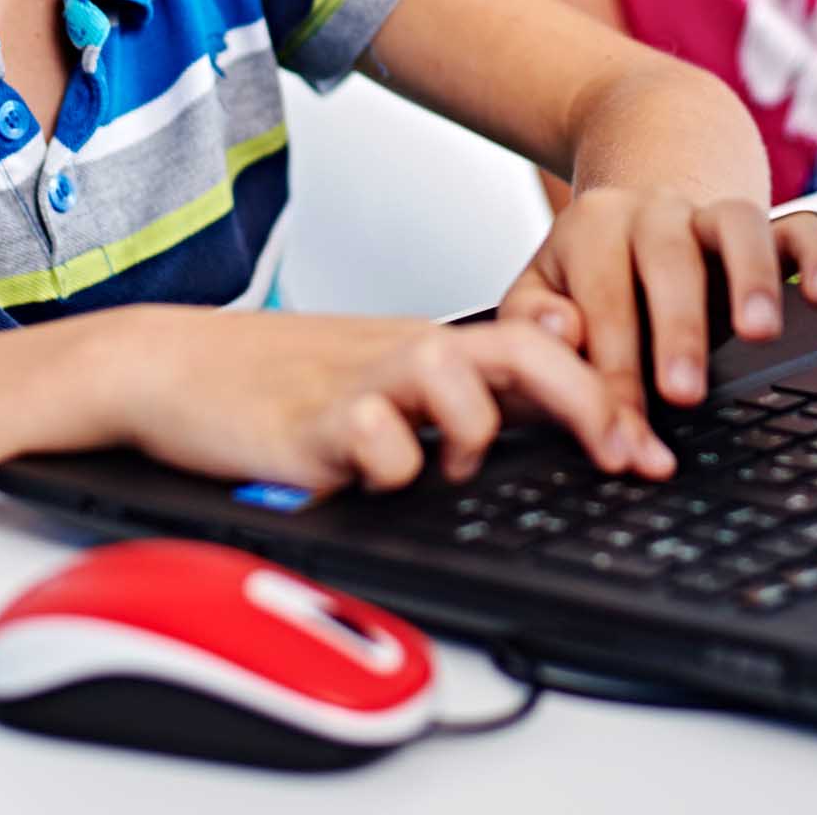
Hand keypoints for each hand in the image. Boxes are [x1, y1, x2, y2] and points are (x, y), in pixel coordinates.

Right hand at [104, 307, 656, 492]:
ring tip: (449, 464)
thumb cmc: (277, 378)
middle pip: (521, 354)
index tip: (648, 451)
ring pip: (455, 382)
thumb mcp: (384, 371)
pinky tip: (373, 473)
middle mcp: (405, 353)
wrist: (169, 365)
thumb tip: (550, 373)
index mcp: (428, 343)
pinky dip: (389, 464)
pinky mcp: (309, 425)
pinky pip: (375, 443)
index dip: (603, 395)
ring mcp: (359, 384)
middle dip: (586, 405)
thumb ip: (463, 379)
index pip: (539, 347)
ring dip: (475, 430)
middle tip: (623, 455)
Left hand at [501, 191, 816, 415]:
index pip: (601, 304)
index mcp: (591, 228)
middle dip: (677, 330)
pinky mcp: (767, 224)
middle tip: (684, 393)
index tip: (624, 438)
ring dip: (751, 279)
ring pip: (738, 226)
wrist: (634, 212)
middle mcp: (655, 212)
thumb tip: (565, 333)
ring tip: (759, 334)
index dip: (612, 376)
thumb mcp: (539, 293)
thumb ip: (534, 322)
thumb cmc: (585, 277)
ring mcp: (713, 215)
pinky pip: (801, 227)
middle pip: (667, 259)